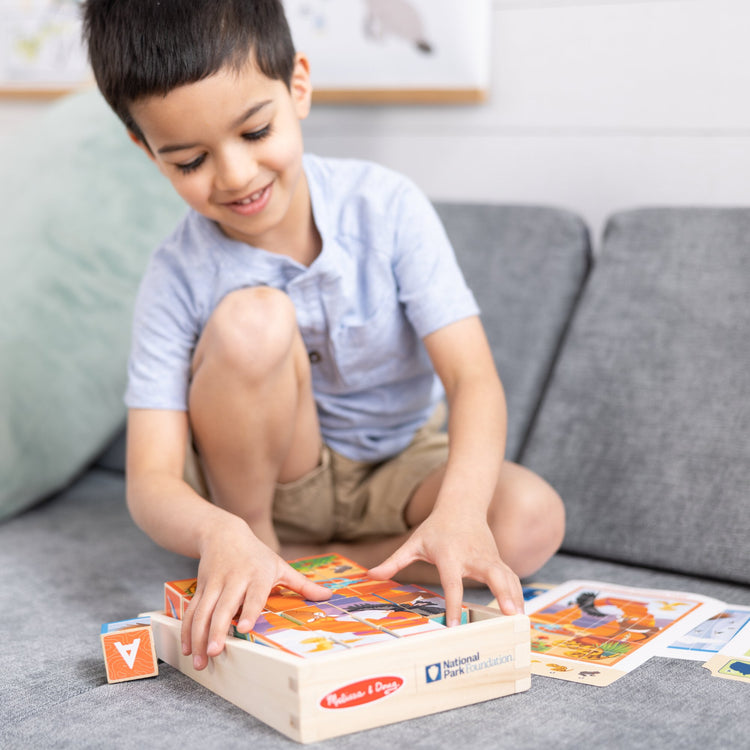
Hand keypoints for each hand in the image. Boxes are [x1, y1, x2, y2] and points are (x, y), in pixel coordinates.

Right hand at [181, 514, 329, 669]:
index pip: (254, 594)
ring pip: (203, 611)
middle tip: (215, 653)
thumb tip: (328, 596)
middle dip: (217, 630)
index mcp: (258, 574)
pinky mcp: (201, 588)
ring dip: (199, 636)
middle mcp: (235, 579)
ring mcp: (215, 583)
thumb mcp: (280, 565)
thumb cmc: (257, 555)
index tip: (243, 628)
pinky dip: (187, 630)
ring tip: (200, 660)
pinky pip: (191, 611)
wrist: (223, 533)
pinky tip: (188, 649)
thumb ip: (302, 584)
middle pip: (224, 606)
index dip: (249, 611)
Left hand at [368, 508, 522, 625]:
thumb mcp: (413, 544)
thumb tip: (370, 574)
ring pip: (506, 577)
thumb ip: (393, 561)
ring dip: (515, 597)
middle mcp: (473, 556)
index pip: (453, 583)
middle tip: (509, 614)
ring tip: (519, 621)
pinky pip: (511, 578)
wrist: (462, 506)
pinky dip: (517, 594)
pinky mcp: (498, 560)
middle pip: (492, 575)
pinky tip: (519, 613)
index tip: (455, 625)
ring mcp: (489, 558)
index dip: (454, 604)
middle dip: (502, 593)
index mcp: (450, 555)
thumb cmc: (435, 529)